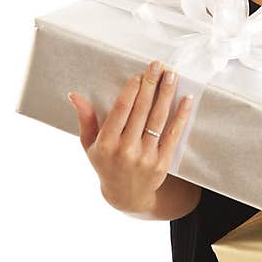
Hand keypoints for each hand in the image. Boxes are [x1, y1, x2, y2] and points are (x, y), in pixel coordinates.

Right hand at [67, 60, 193, 213]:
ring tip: (172, 75)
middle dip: (151, 85)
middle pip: (141, 111)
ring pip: (158, 119)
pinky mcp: (162, 162)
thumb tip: (74, 95)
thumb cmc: (106, 164)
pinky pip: (174, 134)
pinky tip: (186, 99)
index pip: (121, 111)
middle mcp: (125, 149)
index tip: (139, 75)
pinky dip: (181, 115)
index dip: (131, 91)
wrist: (126, 195)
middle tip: (158, 66)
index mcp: (105, 143)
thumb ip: (85, 119)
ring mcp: (145, 156)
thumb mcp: (89, 145)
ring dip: (166, 94)